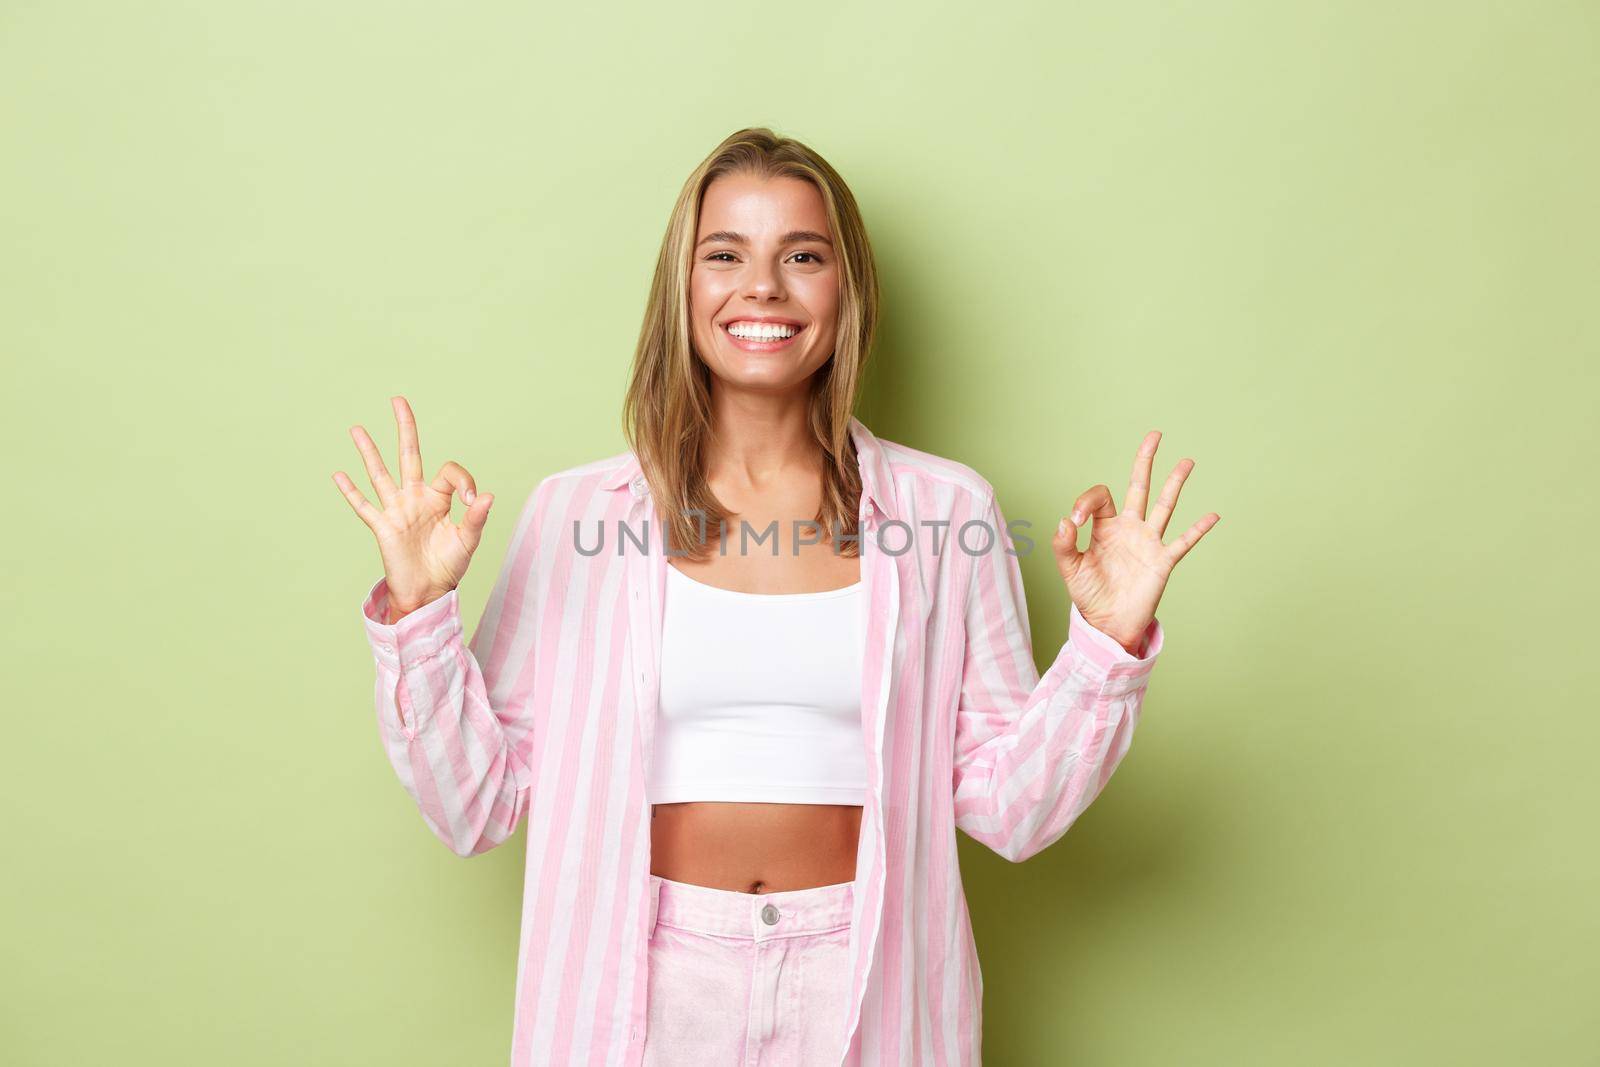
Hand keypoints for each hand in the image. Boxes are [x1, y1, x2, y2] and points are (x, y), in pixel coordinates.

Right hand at [332, 395, 493, 618]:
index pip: (448, 471)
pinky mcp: (383, 527)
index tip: (473, 499)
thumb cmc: (449, 565)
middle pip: (408, 455)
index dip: (464, 480)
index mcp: (439, 498)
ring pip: (380, 474)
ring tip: (356, 429)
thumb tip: (487, 496)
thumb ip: (476, 518)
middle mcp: (415, 498)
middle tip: (398, 400)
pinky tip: (338, 475)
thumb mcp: (468, 541)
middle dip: (405, 427)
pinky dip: (351, 492)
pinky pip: (364, 507)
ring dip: (369, 452)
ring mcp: (396, 510)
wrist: (429, 591)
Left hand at [1051, 430, 1217, 653]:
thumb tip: (1064, 520)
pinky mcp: (1162, 561)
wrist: (1108, 623)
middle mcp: (1129, 528)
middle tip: (1155, 435)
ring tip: (1187, 461)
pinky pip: (1183, 542)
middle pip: (1139, 486)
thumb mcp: (1069, 569)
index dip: (1086, 501)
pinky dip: (1198, 530)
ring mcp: (1148, 542)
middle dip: (1145, 460)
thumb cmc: (1088, 594)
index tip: (1074, 521)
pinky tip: (1213, 515)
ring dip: (1175, 483)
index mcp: (1104, 526)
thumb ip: (1062, 545)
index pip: (1101, 496)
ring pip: (1164, 505)